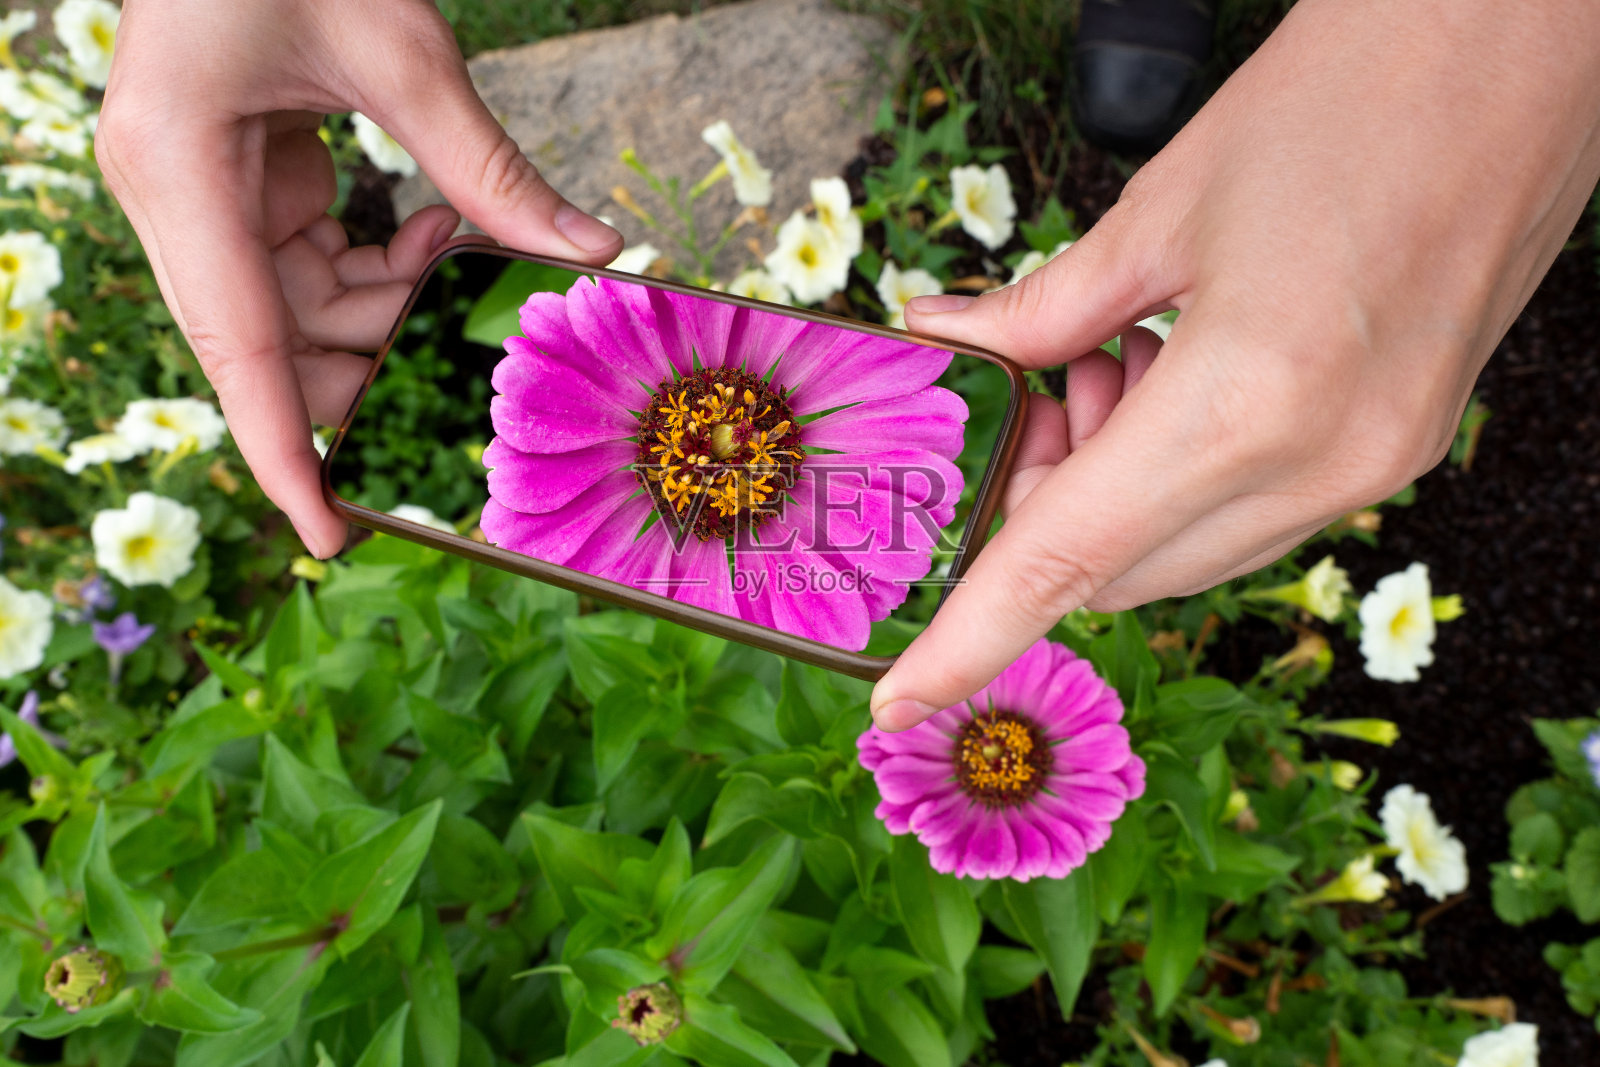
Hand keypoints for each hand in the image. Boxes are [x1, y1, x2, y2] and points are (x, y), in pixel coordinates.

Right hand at [96, 0, 622, 556]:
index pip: (239, 349)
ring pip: (296, 310)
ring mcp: (199, 191)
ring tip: (459, 253)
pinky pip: (306, 263)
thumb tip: (592, 251)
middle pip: (271, 341)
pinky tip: (430, 228)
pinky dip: (376, 263)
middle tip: (465, 366)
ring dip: (388, 304)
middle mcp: (173, 196)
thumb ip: (488, 164)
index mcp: (180, 169)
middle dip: (373, 360)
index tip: (331, 534)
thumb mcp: (401, 48)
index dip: (285, 454)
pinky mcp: (233, 179)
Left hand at [871, 0, 1599, 728]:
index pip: (1065, 562)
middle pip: (1119, 571)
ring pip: (1183, 552)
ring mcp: (1374, 467)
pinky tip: (1169, 374)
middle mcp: (1321, 467)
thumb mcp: (1158, 208)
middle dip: (1036, 516)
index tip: (894, 700)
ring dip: (1108, 492)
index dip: (966, 644)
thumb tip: (949, 342)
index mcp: (1248, 404)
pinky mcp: (1399, 446)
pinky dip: (1177, 477)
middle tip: (1021, 404)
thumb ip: (1039, 310)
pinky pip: (1251, 514)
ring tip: (1105, 358)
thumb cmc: (1349, 91)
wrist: (1519, 51)